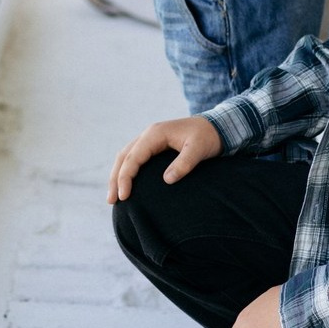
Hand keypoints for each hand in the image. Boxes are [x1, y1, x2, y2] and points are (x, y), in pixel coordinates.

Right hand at [107, 115, 221, 203]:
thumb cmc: (207, 137)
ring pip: (126, 156)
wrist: (216, 126)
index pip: (133, 157)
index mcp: (155, 134)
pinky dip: (127, 171)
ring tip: (114, 197)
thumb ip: (184, 164)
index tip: (124, 197)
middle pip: (124, 156)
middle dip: (115, 178)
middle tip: (112, 201)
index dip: (125, 177)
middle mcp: (148, 134)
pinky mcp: (154, 145)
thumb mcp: (199, 149)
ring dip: (118, 175)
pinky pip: (134, 157)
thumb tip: (166, 180)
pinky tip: (126, 184)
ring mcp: (150, 139)